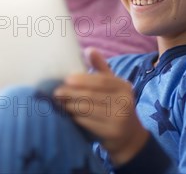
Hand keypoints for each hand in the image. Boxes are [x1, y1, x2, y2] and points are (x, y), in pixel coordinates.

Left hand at [54, 48, 148, 164]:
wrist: (129, 137)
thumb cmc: (116, 105)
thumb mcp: (112, 86)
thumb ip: (101, 68)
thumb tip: (89, 49)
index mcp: (124, 86)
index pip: (102, 80)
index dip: (83, 79)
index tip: (66, 79)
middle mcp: (125, 101)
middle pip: (92, 95)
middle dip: (71, 93)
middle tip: (56, 92)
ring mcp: (119, 118)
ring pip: (87, 109)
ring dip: (70, 105)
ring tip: (59, 103)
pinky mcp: (112, 132)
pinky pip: (87, 123)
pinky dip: (75, 118)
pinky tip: (67, 115)